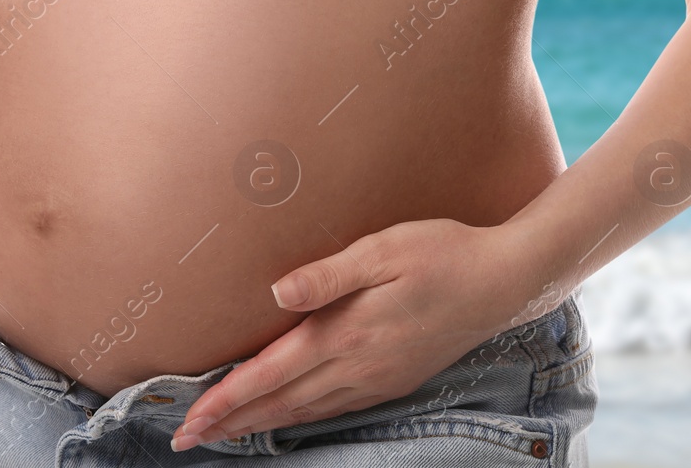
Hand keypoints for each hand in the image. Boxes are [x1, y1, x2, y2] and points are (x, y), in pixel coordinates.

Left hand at [172, 218, 544, 450]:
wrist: (505, 280)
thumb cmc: (441, 252)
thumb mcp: (383, 250)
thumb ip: (326, 274)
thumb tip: (276, 294)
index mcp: (345, 333)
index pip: (269, 375)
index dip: (225, 399)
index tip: (188, 421)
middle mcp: (357, 365)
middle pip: (279, 404)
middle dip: (230, 423)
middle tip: (185, 439)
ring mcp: (377, 378)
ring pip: (304, 412)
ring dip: (260, 425)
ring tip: (224, 434)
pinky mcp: (393, 380)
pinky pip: (333, 408)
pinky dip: (299, 418)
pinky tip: (286, 417)